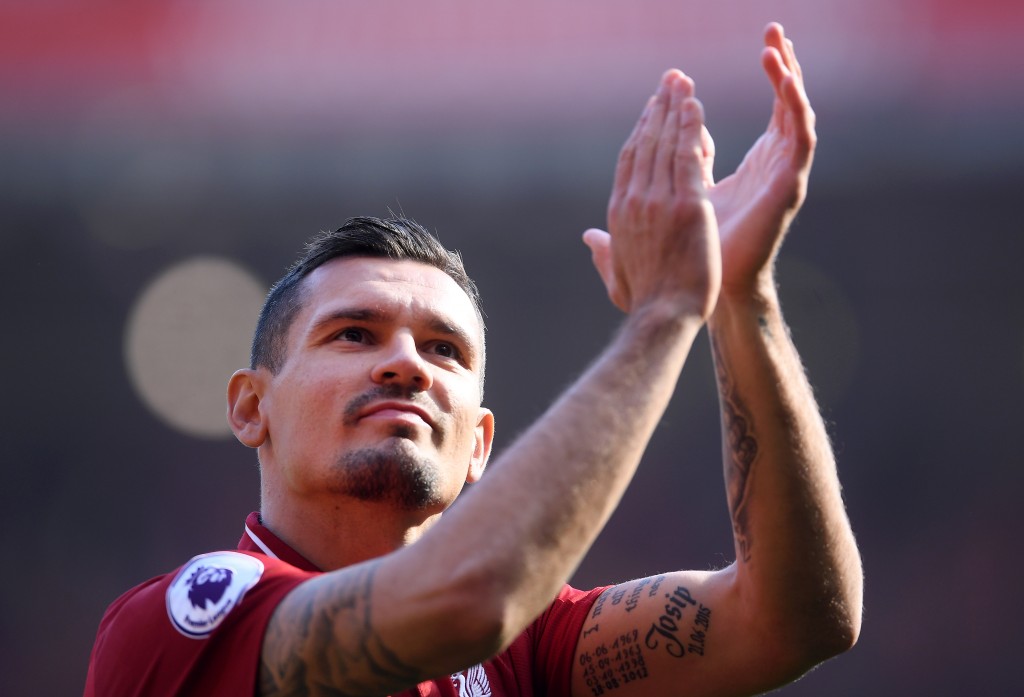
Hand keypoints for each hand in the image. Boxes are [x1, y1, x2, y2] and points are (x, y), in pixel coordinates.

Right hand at [583, 70, 719, 319]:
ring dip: (674, 108)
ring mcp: (659, 200)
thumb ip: (604, 252)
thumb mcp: (617, 275)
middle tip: (669, 81)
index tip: (652, 109)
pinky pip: (687, 156)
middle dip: (658, 108)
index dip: (641, 130)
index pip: (630, 160)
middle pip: (646, 142)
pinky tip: (695, 106)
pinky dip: (690, 128)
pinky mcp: (687, 204)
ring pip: (666, 143)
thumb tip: (588, 238)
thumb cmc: (644, 301)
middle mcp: (635, 200)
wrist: (664, 315)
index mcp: (619, 212)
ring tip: (683, 82)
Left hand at [706, 22, 815, 297]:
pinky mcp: (788, 186)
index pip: (772, 107)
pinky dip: (795, 108)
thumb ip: (682, 167)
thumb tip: (660, 150)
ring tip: (778, 45)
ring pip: (796, 114)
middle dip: (784, 64)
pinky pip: (800, 138)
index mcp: (756, 164)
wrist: (711, 287)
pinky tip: (786, 81)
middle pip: (788, 103)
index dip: (769, 75)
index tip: (758, 43)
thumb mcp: (686, 196)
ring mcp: (784, 175)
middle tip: (775, 28)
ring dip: (790, 78)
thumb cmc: (700, 253)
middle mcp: (775, 165)